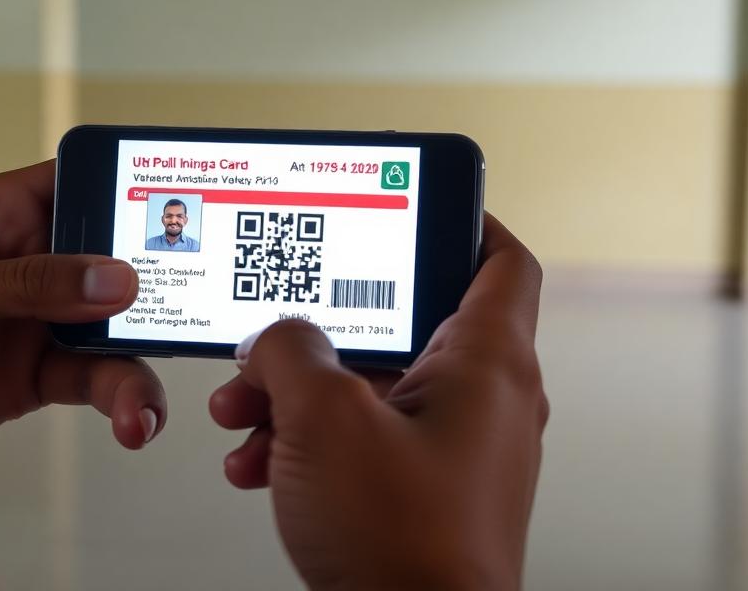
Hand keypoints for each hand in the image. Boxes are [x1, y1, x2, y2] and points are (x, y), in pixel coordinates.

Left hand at [0, 161, 165, 462]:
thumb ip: (25, 285)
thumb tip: (116, 278)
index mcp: (3, 215)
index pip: (82, 186)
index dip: (133, 190)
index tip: (187, 202)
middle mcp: (32, 264)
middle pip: (115, 262)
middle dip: (160, 282)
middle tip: (201, 307)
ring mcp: (36, 323)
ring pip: (114, 330)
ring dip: (143, 356)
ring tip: (148, 399)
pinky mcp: (33, 377)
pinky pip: (93, 382)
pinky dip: (120, 399)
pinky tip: (133, 422)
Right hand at [209, 214, 545, 589]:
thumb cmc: (403, 545)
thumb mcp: (324, 419)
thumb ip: (291, 351)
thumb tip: (276, 339)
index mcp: (488, 366)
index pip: (502, 261)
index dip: (463, 218)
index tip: (414, 201)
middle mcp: (483, 404)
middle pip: (404, 327)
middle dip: (322, 332)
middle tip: (275, 329)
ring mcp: (454, 452)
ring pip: (371, 390)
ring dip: (300, 394)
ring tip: (245, 410)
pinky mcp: (424, 495)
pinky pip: (365, 443)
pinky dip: (312, 443)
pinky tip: (258, 462)